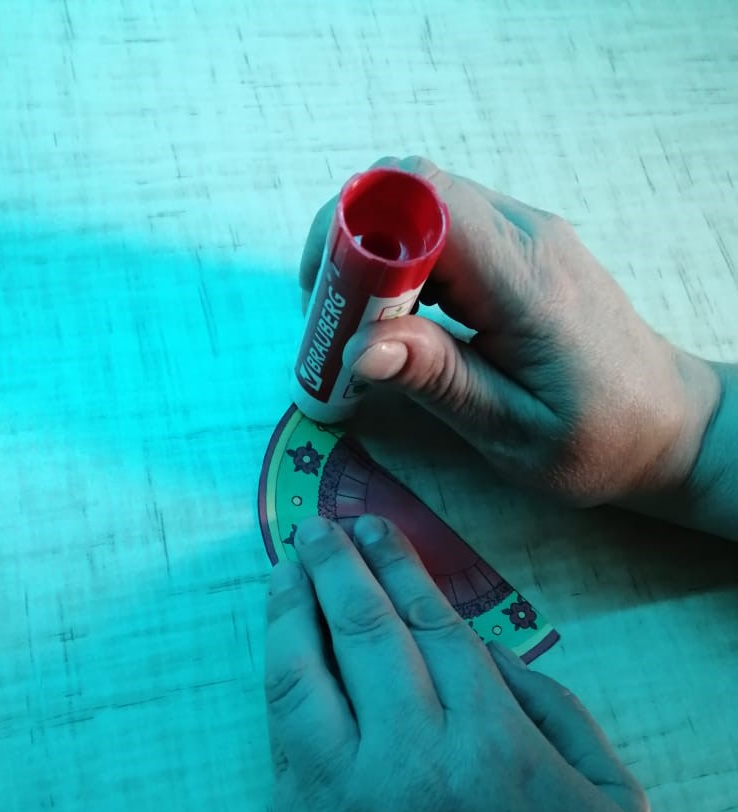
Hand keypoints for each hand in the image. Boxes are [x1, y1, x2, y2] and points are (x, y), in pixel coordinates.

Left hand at [264, 514, 657, 811]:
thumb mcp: (614, 803)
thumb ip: (554, 708)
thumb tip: (483, 648)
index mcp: (489, 746)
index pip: (429, 623)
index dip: (398, 565)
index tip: (376, 528)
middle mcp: (407, 767)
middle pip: (358, 633)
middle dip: (334, 567)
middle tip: (318, 529)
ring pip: (297, 684)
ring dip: (287, 617)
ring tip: (283, 575)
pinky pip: (282, 753)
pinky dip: (282, 695)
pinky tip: (283, 664)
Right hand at [300, 155, 719, 508]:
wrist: (666, 424)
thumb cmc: (597, 439)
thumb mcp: (511, 430)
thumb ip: (437, 379)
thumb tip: (357, 347)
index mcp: (526, 278)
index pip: (421, 201)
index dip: (355, 237)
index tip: (329, 309)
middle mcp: (527, 234)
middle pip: (410, 189)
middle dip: (351, 246)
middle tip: (332, 324)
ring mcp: (526, 233)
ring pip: (421, 202)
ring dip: (374, 256)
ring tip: (361, 328)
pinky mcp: (520, 247)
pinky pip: (444, 227)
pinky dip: (404, 263)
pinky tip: (402, 321)